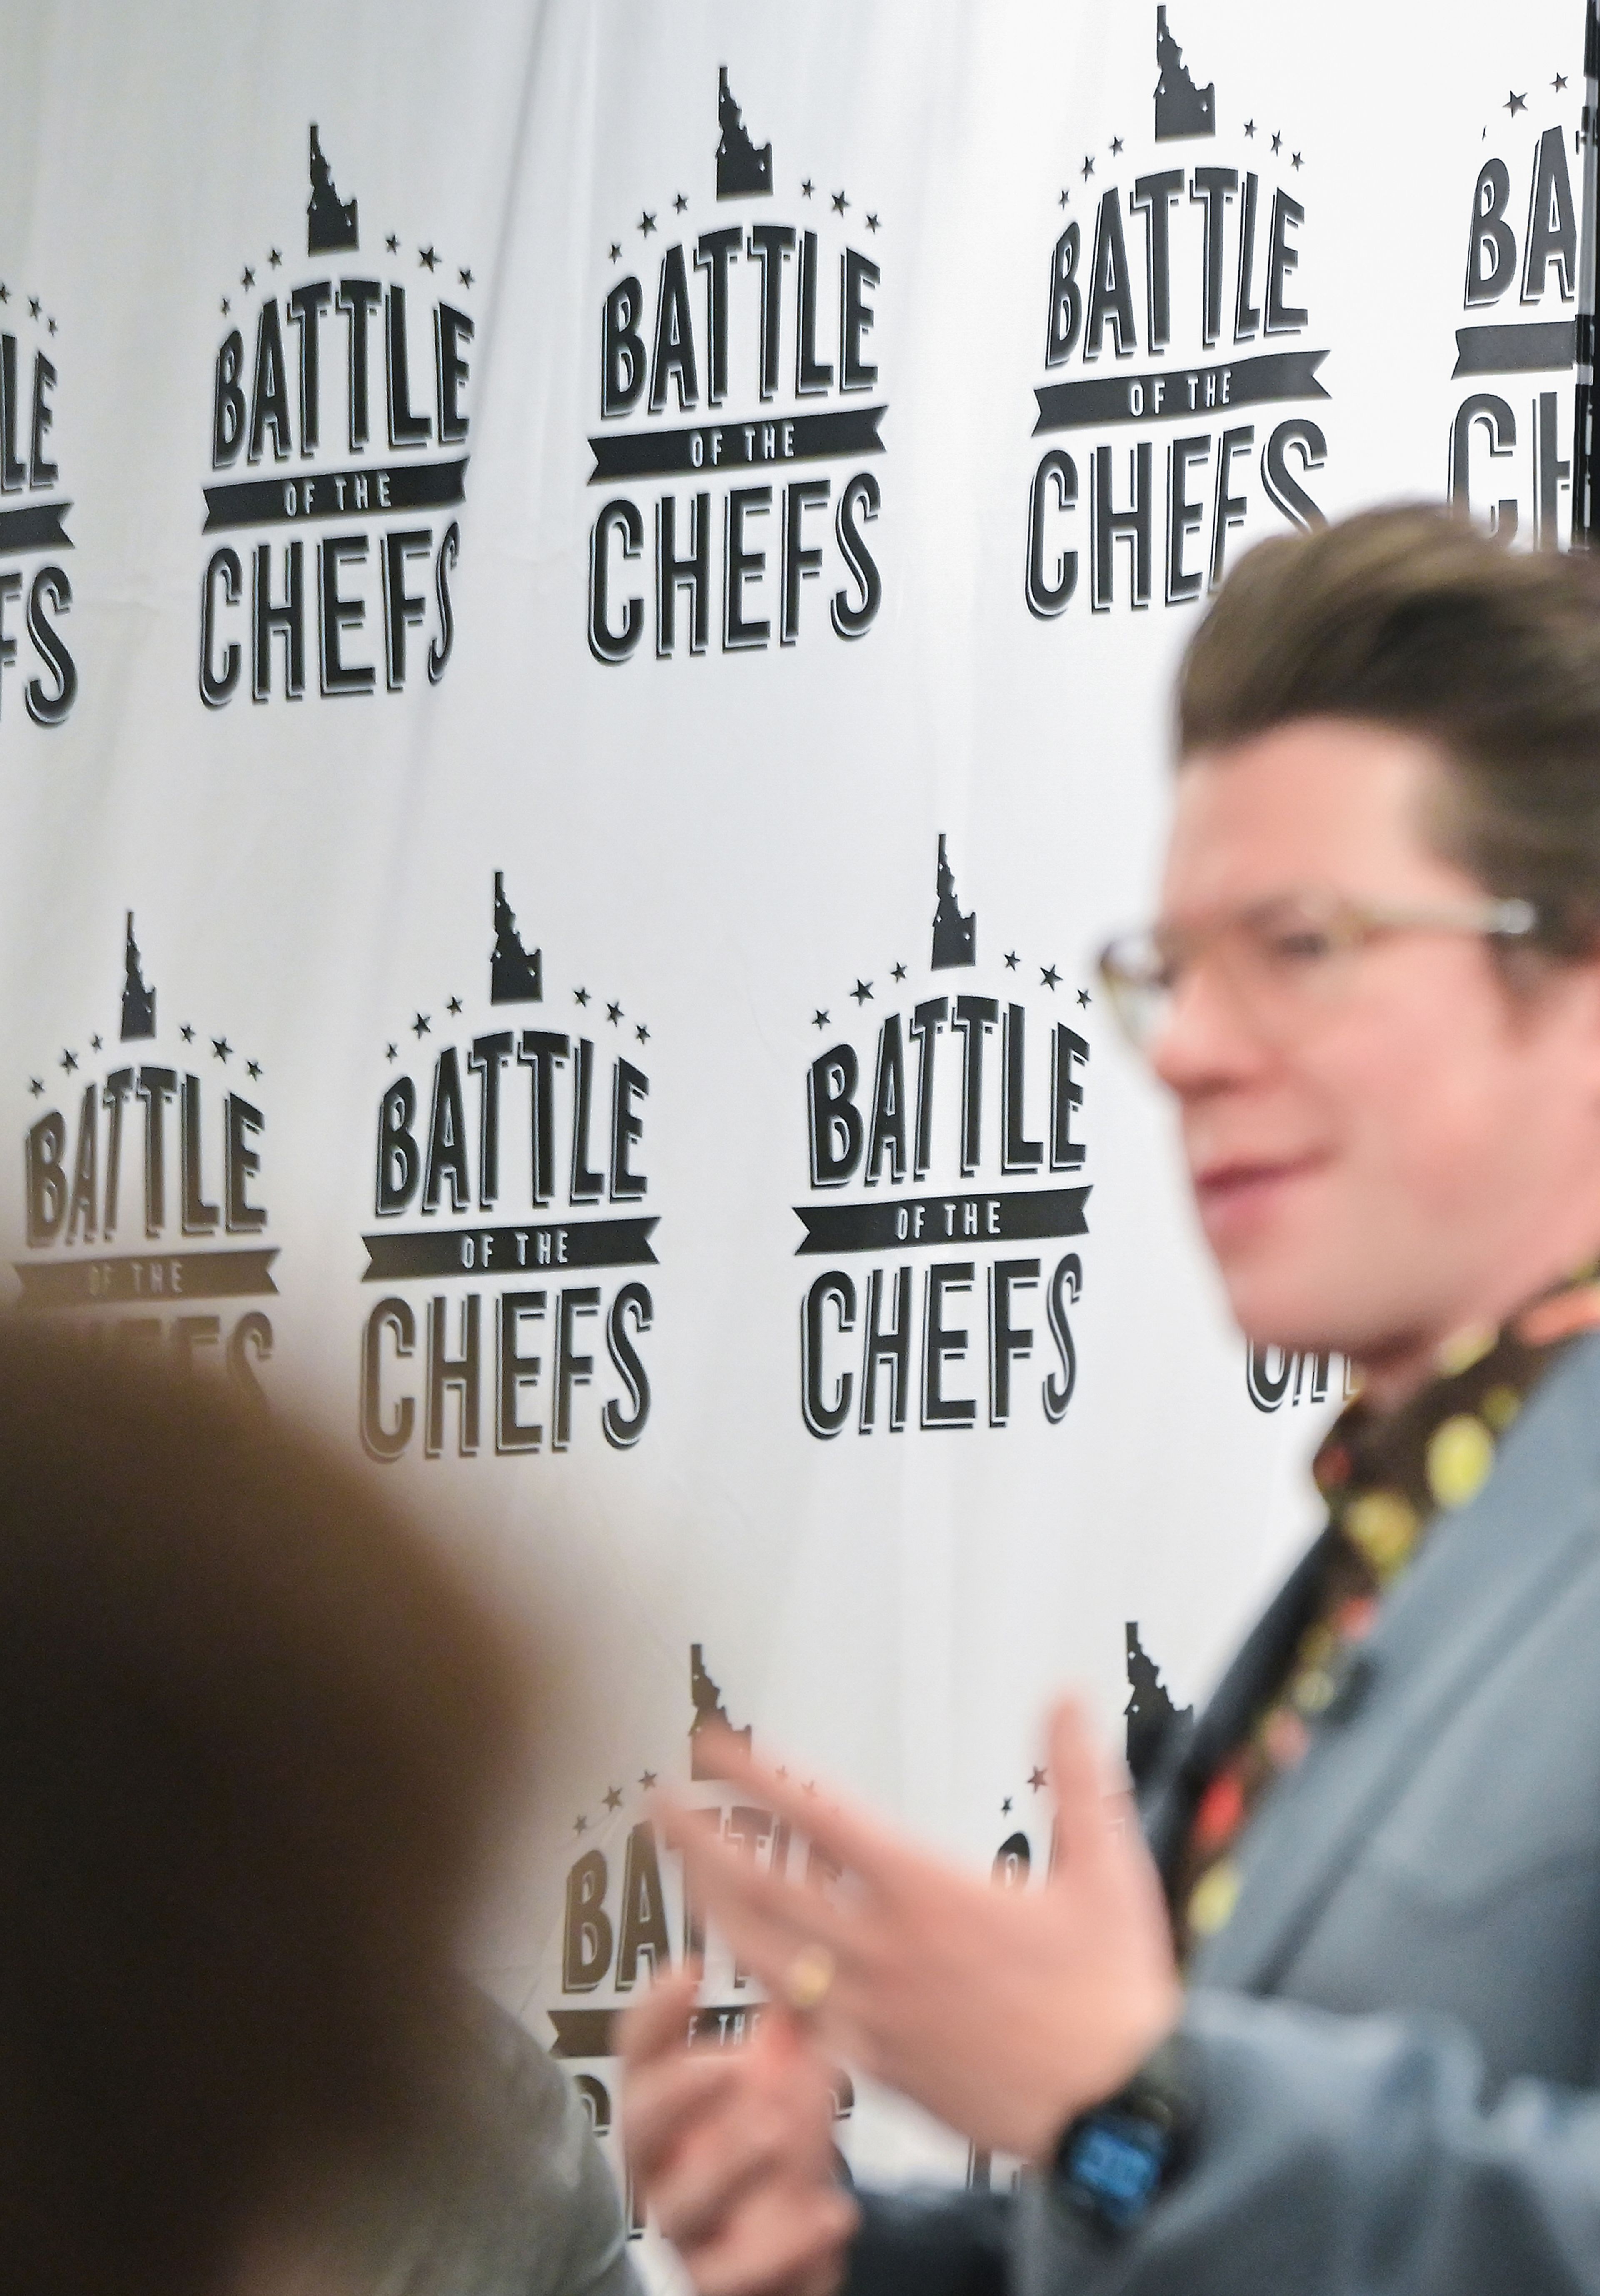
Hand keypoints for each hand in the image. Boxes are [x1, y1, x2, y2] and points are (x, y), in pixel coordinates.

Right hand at [621, 1962, 859, 2295]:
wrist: (799, 2241)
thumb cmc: (778, 2142)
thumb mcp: (784, 2076)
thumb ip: (791, 2025)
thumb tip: (811, 1955)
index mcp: (669, 2100)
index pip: (639, 2050)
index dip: (655, 2011)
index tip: (691, 1970)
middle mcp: (663, 2163)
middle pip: (639, 2125)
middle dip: (679, 2092)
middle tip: (733, 2064)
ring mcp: (687, 2226)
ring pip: (682, 2206)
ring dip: (731, 2164)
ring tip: (780, 2131)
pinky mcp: (720, 2280)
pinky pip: (735, 2274)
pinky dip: (786, 2246)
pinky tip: (834, 2212)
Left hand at [659, 1699, 1179, 2162]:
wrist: (1118, 2117)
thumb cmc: (1113, 1996)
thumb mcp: (1107, 1868)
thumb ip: (1076, 1775)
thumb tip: (1068, 1697)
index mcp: (929, 1892)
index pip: (818, 1817)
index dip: (756, 1777)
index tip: (711, 1748)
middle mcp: (886, 1950)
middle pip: (764, 1885)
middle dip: (700, 1839)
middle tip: (657, 1804)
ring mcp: (874, 2013)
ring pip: (764, 1955)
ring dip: (714, 1908)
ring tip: (681, 1875)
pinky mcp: (879, 2066)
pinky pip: (798, 2022)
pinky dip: (761, 1986)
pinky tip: (749, 1969)